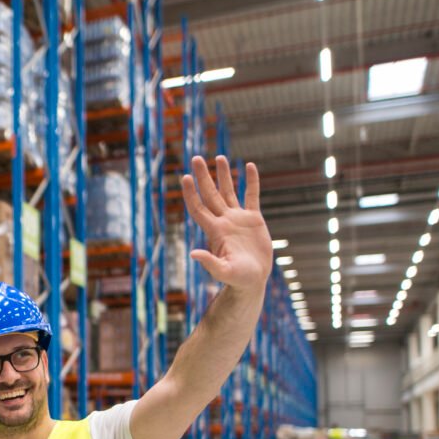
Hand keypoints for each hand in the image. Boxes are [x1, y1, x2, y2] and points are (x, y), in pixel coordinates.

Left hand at [180, 155, 271, 293]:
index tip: (185, 177)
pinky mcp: (253, 219)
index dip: (191, 193)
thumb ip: (210, 262)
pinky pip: (252, 196)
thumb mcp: (223, 271)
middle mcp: (224, 221)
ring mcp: (238, 219)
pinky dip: (251, 181)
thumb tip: (193, 254)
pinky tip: (249, 166)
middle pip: (210, 194)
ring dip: (223, 175)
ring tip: (219, 157)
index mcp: (215, 231)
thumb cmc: (237, 279)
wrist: (253, 280)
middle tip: (196, 158)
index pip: (199, 208)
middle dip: (203, 177)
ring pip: (228, 191)